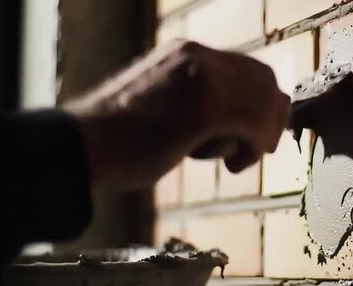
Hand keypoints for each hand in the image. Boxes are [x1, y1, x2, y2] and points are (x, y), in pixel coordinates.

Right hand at [64, 40, 288, 189]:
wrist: (81, 145)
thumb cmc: (117, 136)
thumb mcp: (163, 103)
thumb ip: (196, 100)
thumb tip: (232, 118)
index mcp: (186, 52)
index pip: (247, 67)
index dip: (263, 99)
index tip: (259, 130)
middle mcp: (197, 55)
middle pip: (263, 79)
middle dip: (271, 116)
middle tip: (262, 147)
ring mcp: (200, 77)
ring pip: (262, 101)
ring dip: (261, 135)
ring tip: (240, 160)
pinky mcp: (203, 106)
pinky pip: (252, 123)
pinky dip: (253, 148)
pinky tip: (235, 165)